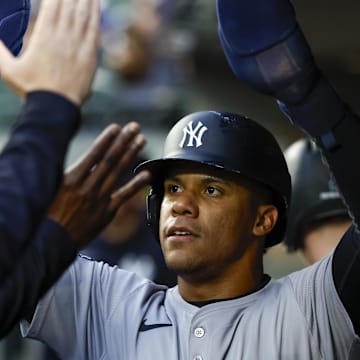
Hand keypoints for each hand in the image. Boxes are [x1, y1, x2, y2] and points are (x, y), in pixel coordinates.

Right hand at [0, 0, 99, 104]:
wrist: (55, 109)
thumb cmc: (31, 90)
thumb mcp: (8, 69)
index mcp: (44, 37)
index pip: (53, 5)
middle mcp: (63, 38)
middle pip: (70, 5)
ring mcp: (79, 47)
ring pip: (84, 16)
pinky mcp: (90, 57)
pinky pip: (95, 32)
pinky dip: (96, 16)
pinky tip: (96, 5)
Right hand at [47, 122, 150, 248]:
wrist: (49, 243)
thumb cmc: (44, 215)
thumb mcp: (47, 189)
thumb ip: (62, 173)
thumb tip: (72, 157)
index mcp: (70, 179)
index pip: (93, 154)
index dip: (106, 139)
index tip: (117, 127)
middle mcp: (87, 187)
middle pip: (109, 159)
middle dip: (123, 140)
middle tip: (135, 127)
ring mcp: (98, 200)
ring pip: (118, 172)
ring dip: (131, 154)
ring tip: (141, 140)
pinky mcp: (106, 213)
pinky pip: (124, 196)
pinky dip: (136, 185)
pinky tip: (147, 174)